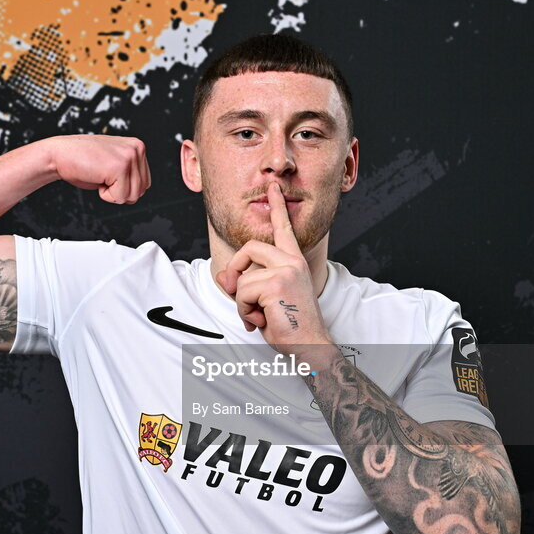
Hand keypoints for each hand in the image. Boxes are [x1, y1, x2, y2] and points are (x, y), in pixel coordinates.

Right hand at [47, 134, 150, 203]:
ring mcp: (129, 156)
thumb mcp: (114, 162)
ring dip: (113, 193)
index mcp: (138, 147)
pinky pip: (120, 197)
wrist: (59, 154)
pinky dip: (105, 195)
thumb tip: (141, 191)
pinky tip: (97, 177)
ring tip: (100, 175)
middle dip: (120, 191)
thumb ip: (131, 172)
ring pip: (132, 196)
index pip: (145, 183)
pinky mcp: (120, 167)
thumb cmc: (83, 161)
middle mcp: (137, 149)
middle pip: (141, 191)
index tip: (108, 173)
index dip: (124, 187)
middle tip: (103, 175)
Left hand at [218, 182, 333, 352]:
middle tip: (235, 290)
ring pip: (243, 278)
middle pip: (250, 247)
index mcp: (294, 262)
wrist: (310, 347)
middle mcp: (292, 262)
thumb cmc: (291, 327)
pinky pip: (243, 292)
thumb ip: (245, 285)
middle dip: (235, 268)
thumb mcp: (263, 302)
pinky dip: (245, 311)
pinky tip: (261, 321)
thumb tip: (223, 276)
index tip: (273, 187)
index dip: (276, 206)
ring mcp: (286, 271)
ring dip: (242, 303)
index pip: (283, 229)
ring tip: (259, 317)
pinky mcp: (277, 284)